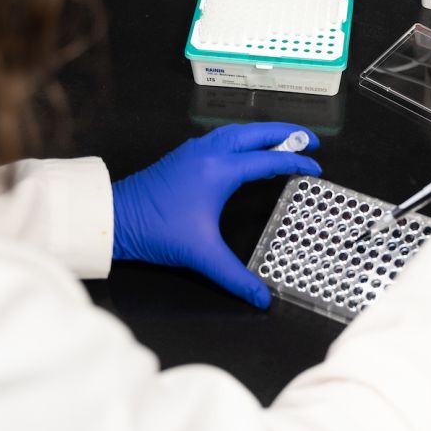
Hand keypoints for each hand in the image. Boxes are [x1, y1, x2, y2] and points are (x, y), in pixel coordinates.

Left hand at [112, 123, 321, 308]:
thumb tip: (261, 299)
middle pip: (256, 133)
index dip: (295, 163)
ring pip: (238, 131)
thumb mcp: (201, 255)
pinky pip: (222, 138)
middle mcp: (209, 153)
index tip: (316, 168)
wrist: (114, 219)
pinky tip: (246, 151)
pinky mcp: (183, 156)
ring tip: (284, 141)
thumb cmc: (157, 232)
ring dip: (264, 133)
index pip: (268, 160)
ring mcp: (195, 151)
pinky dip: (244, 139)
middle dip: (287, 134)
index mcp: (220, 170)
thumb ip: (234, 277)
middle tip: (311, 141)